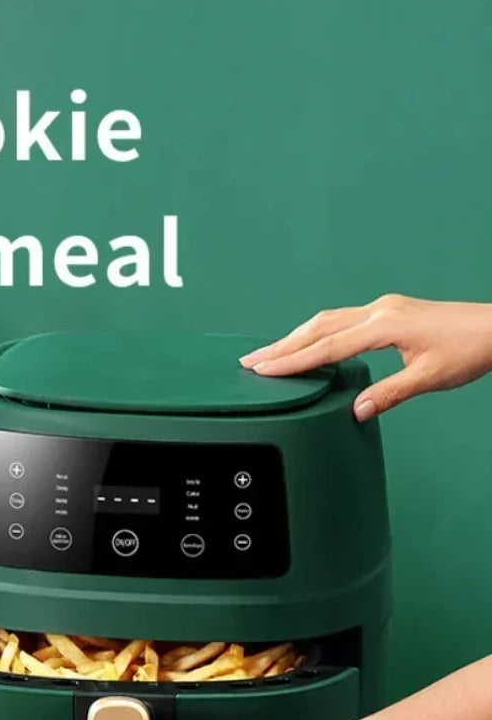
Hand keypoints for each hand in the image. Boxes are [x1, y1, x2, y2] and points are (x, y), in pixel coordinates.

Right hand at [239, 295, 491, 420]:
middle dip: (282, 346)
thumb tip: (355, 411)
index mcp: (385, 325)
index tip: (264, 370)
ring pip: (327, 321)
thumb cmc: (472, 348)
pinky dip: (317, 333)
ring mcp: (384, 308)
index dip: (293, 361)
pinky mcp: (390, 312)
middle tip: (250, 361)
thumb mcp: (429, 378)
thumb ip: (389, 394)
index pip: (327, 347)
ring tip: (269, 354)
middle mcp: (379, 311)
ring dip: (296, 337)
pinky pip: (342, 320)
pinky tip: (309, 343)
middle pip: (318, 328)